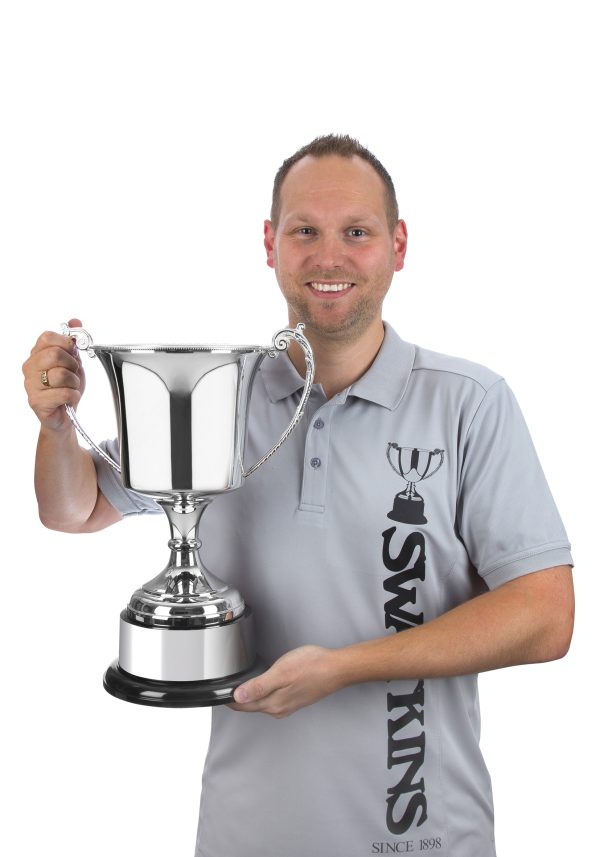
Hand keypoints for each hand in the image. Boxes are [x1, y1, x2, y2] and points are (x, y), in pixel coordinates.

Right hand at [23, 318, 85, 431]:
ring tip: (71, 388)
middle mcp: (29, 368)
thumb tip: (75, 321)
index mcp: (36, 354)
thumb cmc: (67, 388)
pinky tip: (69, 399)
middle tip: (73, 373)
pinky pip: (64, 393)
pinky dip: (73, 396)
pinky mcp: (36, 402)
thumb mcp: (74, 361)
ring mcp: (30, 385)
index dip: (66, 344)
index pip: (48, 337)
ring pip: (61, 374)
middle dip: (73, 365)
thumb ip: (73, 341)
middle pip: (55, 354)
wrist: (66, 415)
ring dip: (75, 382)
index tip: (72, 354)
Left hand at [228, 645, 342, 717]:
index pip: (243, 705)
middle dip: (237, 699)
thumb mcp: (281, 672)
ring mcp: (288, 705)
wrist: (336, 669)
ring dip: (250, 697)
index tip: (219, 691)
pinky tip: (264, 685)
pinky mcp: (295, 699)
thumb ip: (258, 687)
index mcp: (273, 703)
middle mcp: (279, 708)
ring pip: (261, 703)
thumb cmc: (312, 667)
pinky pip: (272, 700)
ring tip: (239, 687)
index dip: (228, 698)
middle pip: (251, 706)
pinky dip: (263, 694)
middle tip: (225, 688)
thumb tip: (238, 697)